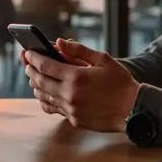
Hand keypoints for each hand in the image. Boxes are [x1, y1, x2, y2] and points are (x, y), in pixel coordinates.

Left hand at [22, 38, 139, 132]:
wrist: (133, 109)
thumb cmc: (120, 82)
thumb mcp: (102, 59)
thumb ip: (79, 50)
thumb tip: (59, 42)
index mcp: (76, 77)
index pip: (45, 65)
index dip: (33, 58)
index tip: (27, 53)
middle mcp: (70, 94)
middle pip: (40, 81)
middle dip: (31, 70)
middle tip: (27, 64)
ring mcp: (71, 109)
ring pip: (43, 96)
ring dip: (36, 85)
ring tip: (35, 77)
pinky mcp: (74, 119)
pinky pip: (53, 108)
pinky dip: (46, 99)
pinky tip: (46, 94)